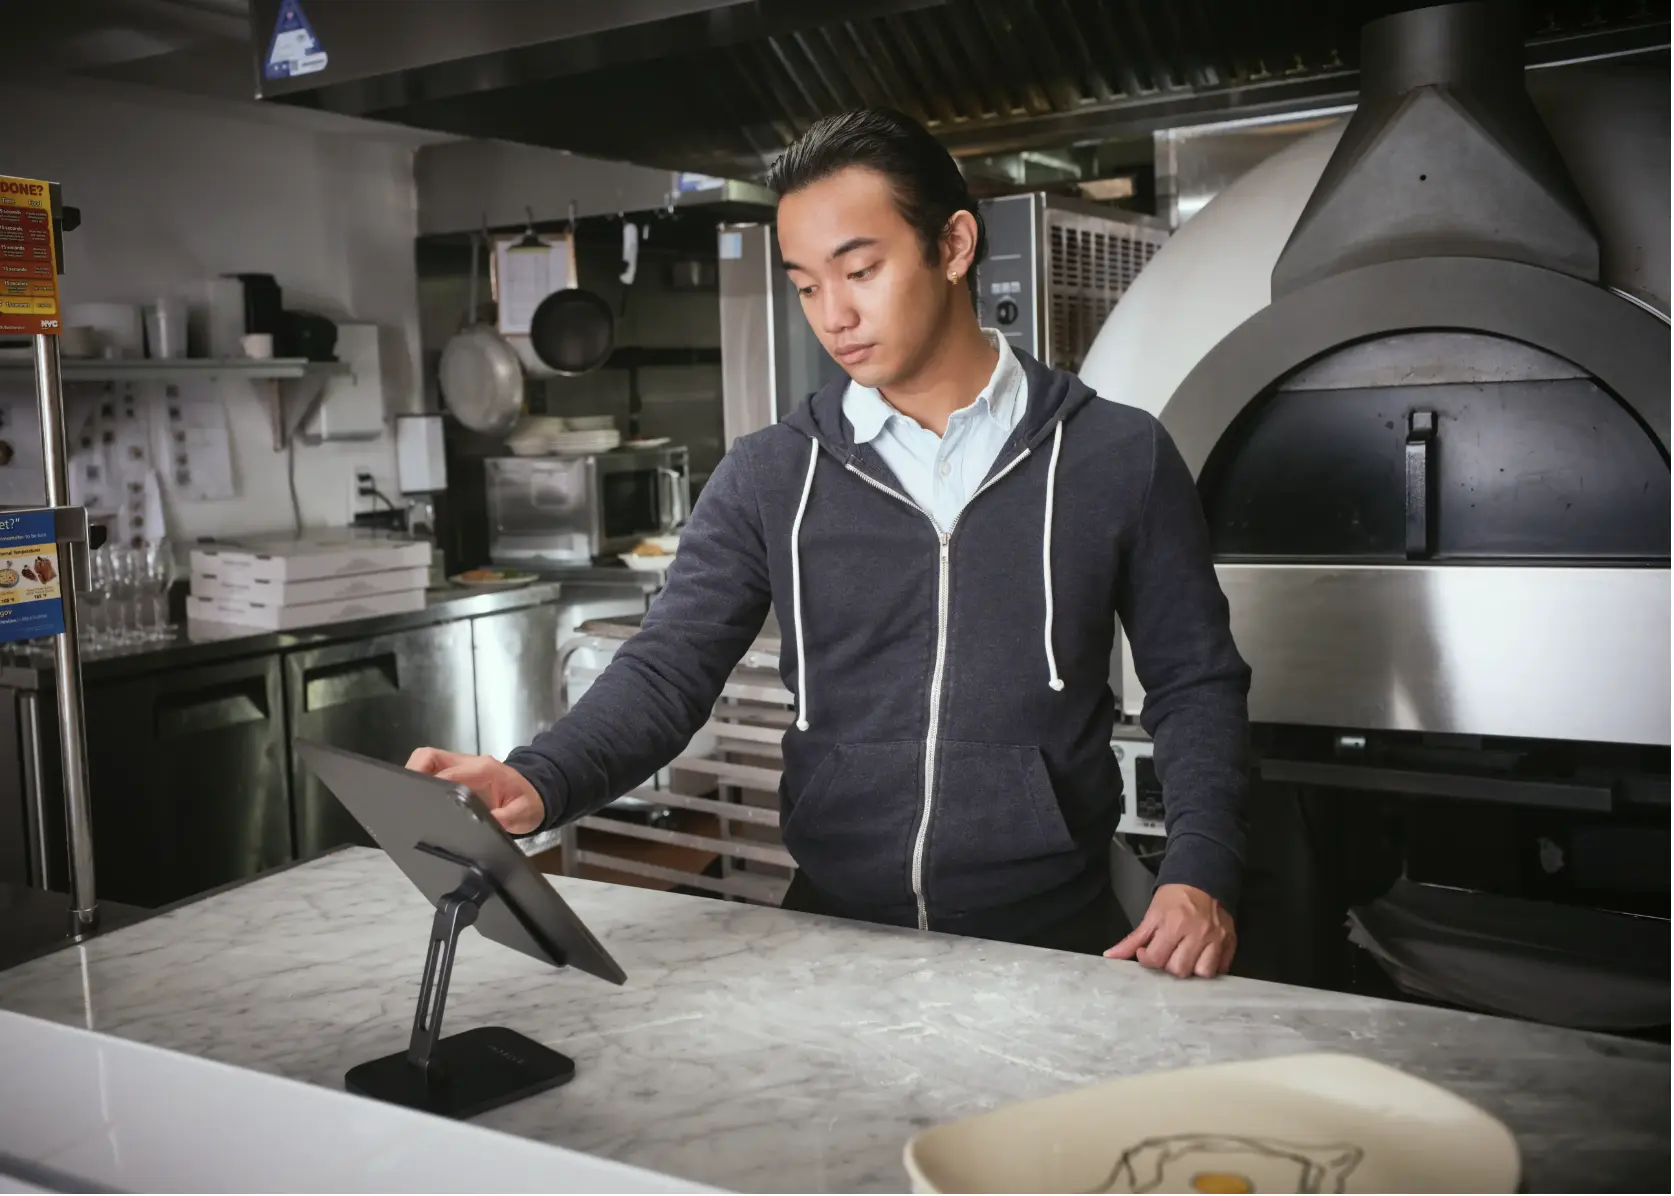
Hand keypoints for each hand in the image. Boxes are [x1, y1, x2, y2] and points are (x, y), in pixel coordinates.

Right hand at [405, 748, 545, 834]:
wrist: (534, 791)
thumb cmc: (528, 801)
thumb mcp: (523, 814)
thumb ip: (507, 818)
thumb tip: (488, 823)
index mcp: (484, 770)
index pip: (450, 773)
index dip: (432, 785)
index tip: (418, 802)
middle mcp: (468, 764)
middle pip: (430, 757)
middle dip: (413, 773)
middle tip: (403, 798)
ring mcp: (460, 766)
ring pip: (427, 760)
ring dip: (413, 775)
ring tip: (405, 800)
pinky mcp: (455, 772)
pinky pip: (431, 769)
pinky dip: (420, 779)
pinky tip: (416, 800)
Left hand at [1104, 883, 1235, 977]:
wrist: (1203, 879)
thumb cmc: (1174, 897)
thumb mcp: (1151, 915)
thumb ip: (1133, 939)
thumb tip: (1110, 956)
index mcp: (1174, 926)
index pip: (1156, 959)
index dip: (1148, 958)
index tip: (1148, 951)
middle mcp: (1198, 934)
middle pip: (1180, 970)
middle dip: (1170, 965)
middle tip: (1169, 953)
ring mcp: (1217, 939)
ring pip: (1204, 973)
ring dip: (1193, 968)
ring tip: (1187, 957)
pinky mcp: (1231, 942)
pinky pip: (1222, 968)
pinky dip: (1211, 967)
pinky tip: (1202, 957)